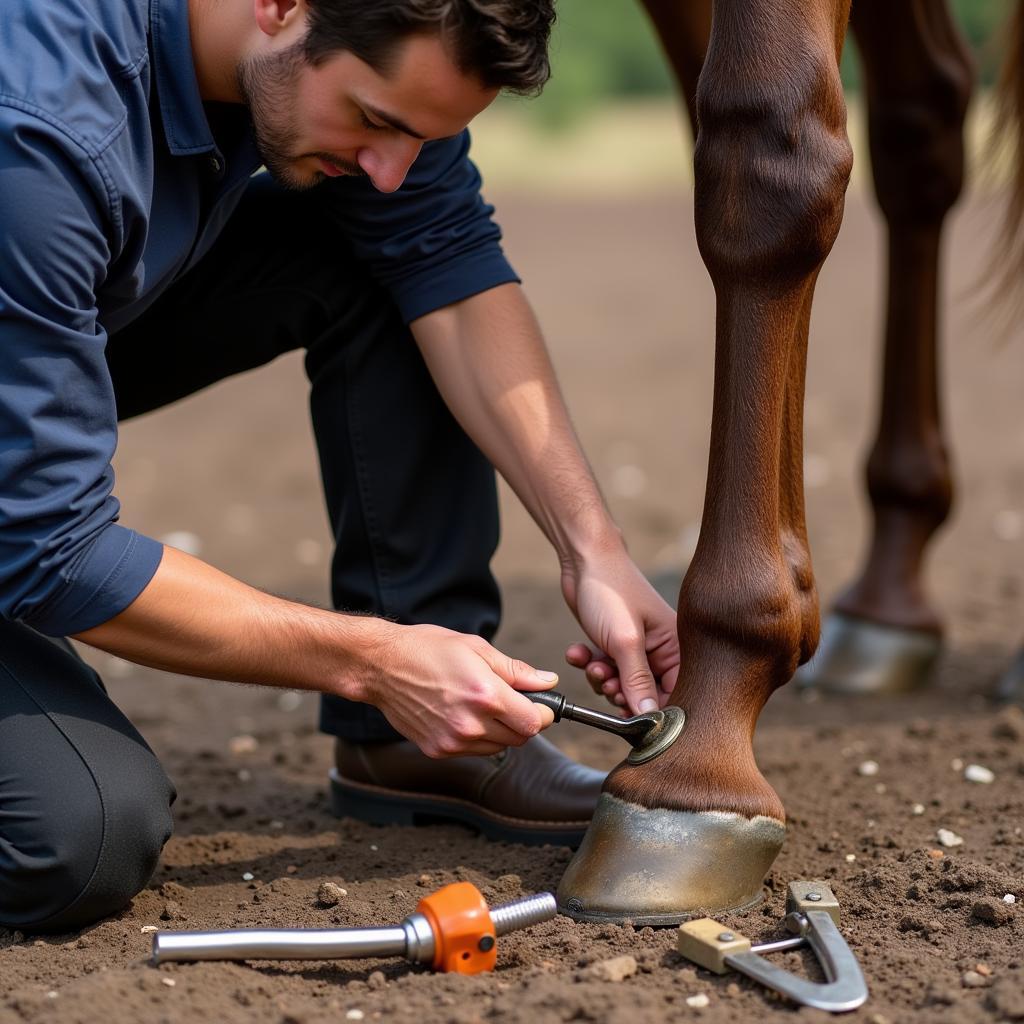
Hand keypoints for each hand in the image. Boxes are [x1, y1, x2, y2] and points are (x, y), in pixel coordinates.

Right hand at [356, 623, 556, 757]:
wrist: (381, 666)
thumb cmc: (427, 649)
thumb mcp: (477, 648)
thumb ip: (516, 670)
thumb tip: (547, 681)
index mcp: (486, 695)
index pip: (533, 723)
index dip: (543, 714)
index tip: (540, 705)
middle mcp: (471, 723)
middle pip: (519, 739)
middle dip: (523, 721)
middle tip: (512, 702)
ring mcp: (453, 740)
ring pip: (497, 747)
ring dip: (501, 731)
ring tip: (483, 705)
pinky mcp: (438, 750)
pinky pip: (472, 750)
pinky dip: (477, 737)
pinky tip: (463, 713)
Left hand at [561, 550, 678, 715]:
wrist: (584, 561)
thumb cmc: (611, 592)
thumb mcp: (625, 642)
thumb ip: (637, 682)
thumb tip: (649, 717)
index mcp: (676, 648)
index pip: (674, 694)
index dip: (651, 709)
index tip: (628, 713)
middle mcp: (660, 650)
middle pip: (645, 694)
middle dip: (621, 692)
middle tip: (606, 681)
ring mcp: (636, 647)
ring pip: (621, 684)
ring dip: (601, 679)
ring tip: (592, 663)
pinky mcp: (614, 644)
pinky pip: (604, 668)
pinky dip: (589, 664)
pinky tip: (578, 651)